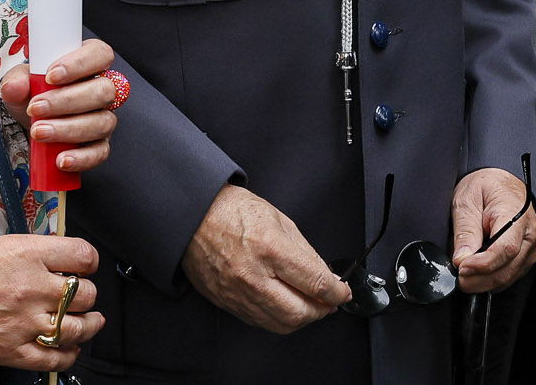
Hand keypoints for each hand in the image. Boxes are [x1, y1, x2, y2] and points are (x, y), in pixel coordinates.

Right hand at [0, 233, 101, 371]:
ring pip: (78, 327)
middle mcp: (31, 286)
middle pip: (85, 293)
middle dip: (86, 294)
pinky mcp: (11, 351)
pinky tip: (67, 348)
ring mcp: (23, 321)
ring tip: (88, 322)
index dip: (89, 262)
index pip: (84, 255)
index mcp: (29, 253)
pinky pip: (55, 359)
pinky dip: (67, 354)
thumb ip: (31, 254)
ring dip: (88, 325)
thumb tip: (55, 262)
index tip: (85, 267)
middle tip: (79, 296)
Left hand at [1, 38, 118, 176]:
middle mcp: (102, 90)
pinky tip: (61, 160)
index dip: (79, 63)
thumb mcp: (20, 82)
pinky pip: (100, 153)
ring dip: (68, 129)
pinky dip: (81, 158)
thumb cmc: (32, 93)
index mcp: (89, 63)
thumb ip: (16, 81)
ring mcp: (103, 118)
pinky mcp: (99, 145)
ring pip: (102, 122)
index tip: (51, 75)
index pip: (99, 54)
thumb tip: (14, 87)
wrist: (30, 122)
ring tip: (39, 132)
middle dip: (67, 101)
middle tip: (36, 108)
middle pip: (103, 91)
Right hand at [180, 185, 350, 332]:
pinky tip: (285, 305)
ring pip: (282, 324)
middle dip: (322, 311)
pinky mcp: (228, 304)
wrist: (193, 216)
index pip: (315, 283)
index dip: (336, 292)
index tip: (342, 292)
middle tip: (329, 301)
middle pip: (300, 313)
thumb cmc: (231, 210)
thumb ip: (305, 252)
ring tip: (309, 304)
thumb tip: (325, 276)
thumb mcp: (279, 219)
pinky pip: (261, 322)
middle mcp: (253, 276)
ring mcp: (238, 294)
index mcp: (270, 248)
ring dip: (302, 318)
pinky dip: (280, 319)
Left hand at [451, 167, 535, 293]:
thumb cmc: (486, 187)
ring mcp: (530, 248)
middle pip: (507, 269)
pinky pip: (508, 276)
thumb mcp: (467, 200)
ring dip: (483, 282)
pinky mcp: (525, 258)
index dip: (482, 264)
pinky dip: (490, 280)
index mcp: (516, 215)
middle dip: (479, 279)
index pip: (505, 248)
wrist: (501, 182)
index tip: (461, 267)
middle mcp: (529, 234)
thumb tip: (462, 258)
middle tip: (457, 277)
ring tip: (463, 274)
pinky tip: (476, 273)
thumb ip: (465, 230)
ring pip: (508, 278)